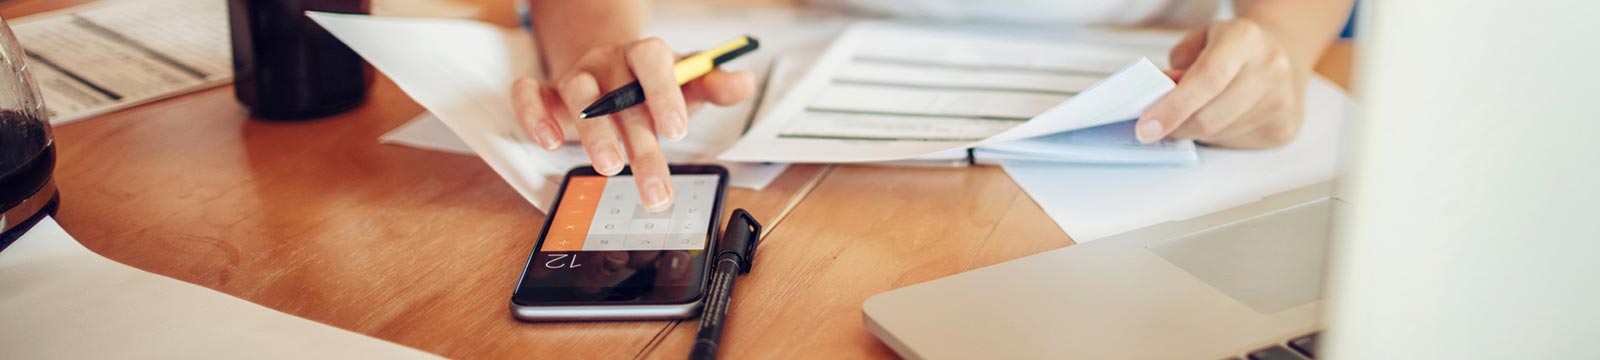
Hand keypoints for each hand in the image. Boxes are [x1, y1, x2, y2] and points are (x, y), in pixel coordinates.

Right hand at [511, 37, 754, 211]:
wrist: (610, 73)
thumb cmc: (652, 86)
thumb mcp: (687, 86)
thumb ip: (714, 85)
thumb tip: (744, 82)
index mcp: (644, 55)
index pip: (652, 59)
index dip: (664, 93)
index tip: (677, 132)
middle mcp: (608, 62)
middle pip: (620, 95)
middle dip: (640, 145)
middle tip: (655, 189)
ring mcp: (575, 76)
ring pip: (577, 94)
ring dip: (593, 133)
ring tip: (610, 168)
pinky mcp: (546, 93)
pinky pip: (528, 94)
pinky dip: (533, 115)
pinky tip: (549, 142)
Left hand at [1137, 19, 1307, 148]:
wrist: (1280, 54)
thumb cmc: (1231, 49)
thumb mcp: (1198, 43)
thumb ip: (1174, 69)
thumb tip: (1154, 103)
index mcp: (1244, 38)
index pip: (1207, 78)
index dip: (1173, 107)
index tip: (1147, 128)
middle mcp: (1270, 67)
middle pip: (1210, 116)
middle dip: (1177, 127)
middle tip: (1160, 127)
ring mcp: (1282, 100)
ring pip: (1220, 135)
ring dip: (1197, 132)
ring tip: (1198, 113)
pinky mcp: (1285, 127)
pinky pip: (1236, 144)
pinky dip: (1218, 137)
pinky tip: (1222, 118)